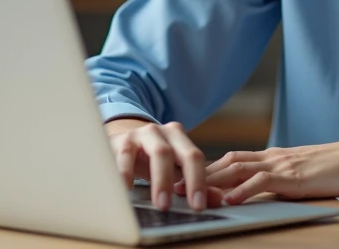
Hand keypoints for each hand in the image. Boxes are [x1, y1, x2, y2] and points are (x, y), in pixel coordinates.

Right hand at [104, 119, 225, 211]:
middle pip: (169, 152)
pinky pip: (123, 156)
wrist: (121, 141)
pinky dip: (125, 174)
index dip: (197, 181)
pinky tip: (126, 191)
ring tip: (155, 203)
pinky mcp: (119, 141)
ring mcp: (139, 134)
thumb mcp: (172, 170)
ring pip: (149, 153)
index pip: (193, 156)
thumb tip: (218, 199)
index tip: (198, 205)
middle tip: (170, 207)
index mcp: (178, 137)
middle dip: (170, 181)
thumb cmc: (151, 160)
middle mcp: (160, 131)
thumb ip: (196, 183)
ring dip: (154, 179)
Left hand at [178, 135, 338, 205]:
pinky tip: (229, 199)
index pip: (231, 159)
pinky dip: (244, 189)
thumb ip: (278, 180)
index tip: (183, 177)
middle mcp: (272, 156)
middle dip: (198, 173)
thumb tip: (257, 192)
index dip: (205, 168)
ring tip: (192, 193)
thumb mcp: (300, 174)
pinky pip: (264, 181)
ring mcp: (282, 164)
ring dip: (212, 181)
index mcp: (272, 156)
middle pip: (226, 161)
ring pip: (238, 168)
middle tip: (173, 185)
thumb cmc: (336, 168)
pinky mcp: (295, 175)